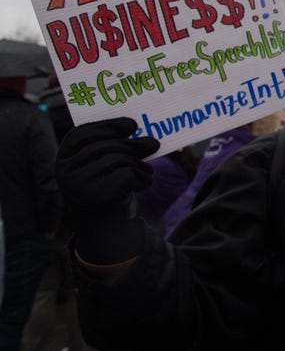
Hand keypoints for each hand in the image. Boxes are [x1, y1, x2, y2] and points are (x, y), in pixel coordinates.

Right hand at [56, 118, 157, 263]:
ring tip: (148, 171)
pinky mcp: (95, 197)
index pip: (81, 134)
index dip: (107, 126)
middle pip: (104, 146)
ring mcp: (77, 185)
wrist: (107, 226)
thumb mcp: (108, 166)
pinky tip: (145, 183)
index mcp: (63, 159)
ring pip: (117, 160)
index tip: (132, 125)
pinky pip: (127, 176)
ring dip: (140, 165)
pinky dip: (142, 178)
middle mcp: (64, 171)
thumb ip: (120, 149)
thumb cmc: (108, 187)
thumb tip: (151, 140)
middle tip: (154, 144)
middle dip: (133, 144)